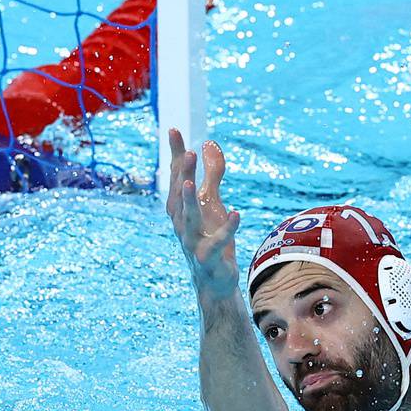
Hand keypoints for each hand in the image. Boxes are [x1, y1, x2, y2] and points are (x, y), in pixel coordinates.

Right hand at [164, 129, 240, 294]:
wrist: (214, 281)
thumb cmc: (210, 238)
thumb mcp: (213, 203)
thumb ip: (212, 174)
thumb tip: (209, 143)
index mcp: (181, 209)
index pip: (176, 177)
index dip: (174, 154)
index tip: (173, 129)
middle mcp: (181, 223)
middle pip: (179, 196)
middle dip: (181, 175)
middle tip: (187, 152)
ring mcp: (192, 242)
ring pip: (188, 220)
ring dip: (189, 202)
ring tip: (190, 183)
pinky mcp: (208, 258)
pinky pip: (216, 243)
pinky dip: (226, 230)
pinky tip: (237, 214)